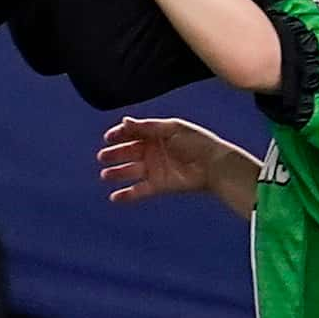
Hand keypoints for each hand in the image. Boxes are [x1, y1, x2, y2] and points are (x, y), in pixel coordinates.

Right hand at [98, 116, 249, 204]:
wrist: (215, 165)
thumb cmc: (197, 142)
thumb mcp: (172, 129)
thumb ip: (147, 126)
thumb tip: (124, 120)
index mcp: (156, 134)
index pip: (132, 133)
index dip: (119, 135)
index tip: (108, 138)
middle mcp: (153, 151)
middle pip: (128, 152)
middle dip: (115, 154)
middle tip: (103, 156)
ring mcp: (155, 169)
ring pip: (130, 171)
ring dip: (117, 173)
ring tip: (105, 175)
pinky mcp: (159, 185)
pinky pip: (139, 190)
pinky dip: (127, 195)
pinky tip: (114, 197)